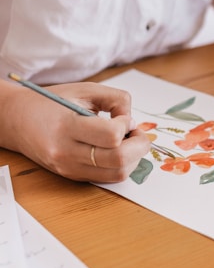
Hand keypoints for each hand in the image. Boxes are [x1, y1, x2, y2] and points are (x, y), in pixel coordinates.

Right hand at [3, 81, 149, 181]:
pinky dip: (122, 165)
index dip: (126, 125)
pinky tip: (118, 150)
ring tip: (129, 141)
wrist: (19, 121)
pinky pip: (108, 177)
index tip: (124, 118)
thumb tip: (133, 123)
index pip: (111, 136)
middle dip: (139, 145)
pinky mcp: (74, 176)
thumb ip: (116, 99)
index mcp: (67, 126)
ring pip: (117, 173)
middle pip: (119, 160)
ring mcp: (70, 168)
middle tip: (137, 133)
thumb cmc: (52, 102)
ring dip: (133, 158)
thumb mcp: (85, 90)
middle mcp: (67, 153)